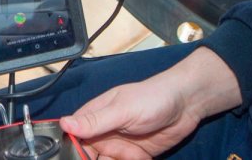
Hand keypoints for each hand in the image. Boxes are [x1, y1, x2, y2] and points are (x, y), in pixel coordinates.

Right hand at [59, 47, 240, 159]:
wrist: (187, 104)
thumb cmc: (152, 98)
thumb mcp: (122, 109)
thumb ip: (95, 120)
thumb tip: (64, 124)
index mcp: (94, 117)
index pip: (72, 137)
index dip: (71, 149)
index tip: (81, 155)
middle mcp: (103, 133)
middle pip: (87, 155)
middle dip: (94, 159)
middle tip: (113, 156)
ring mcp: (119, 146)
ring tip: (132, 155)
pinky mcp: (135, 156)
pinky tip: (142, 157)